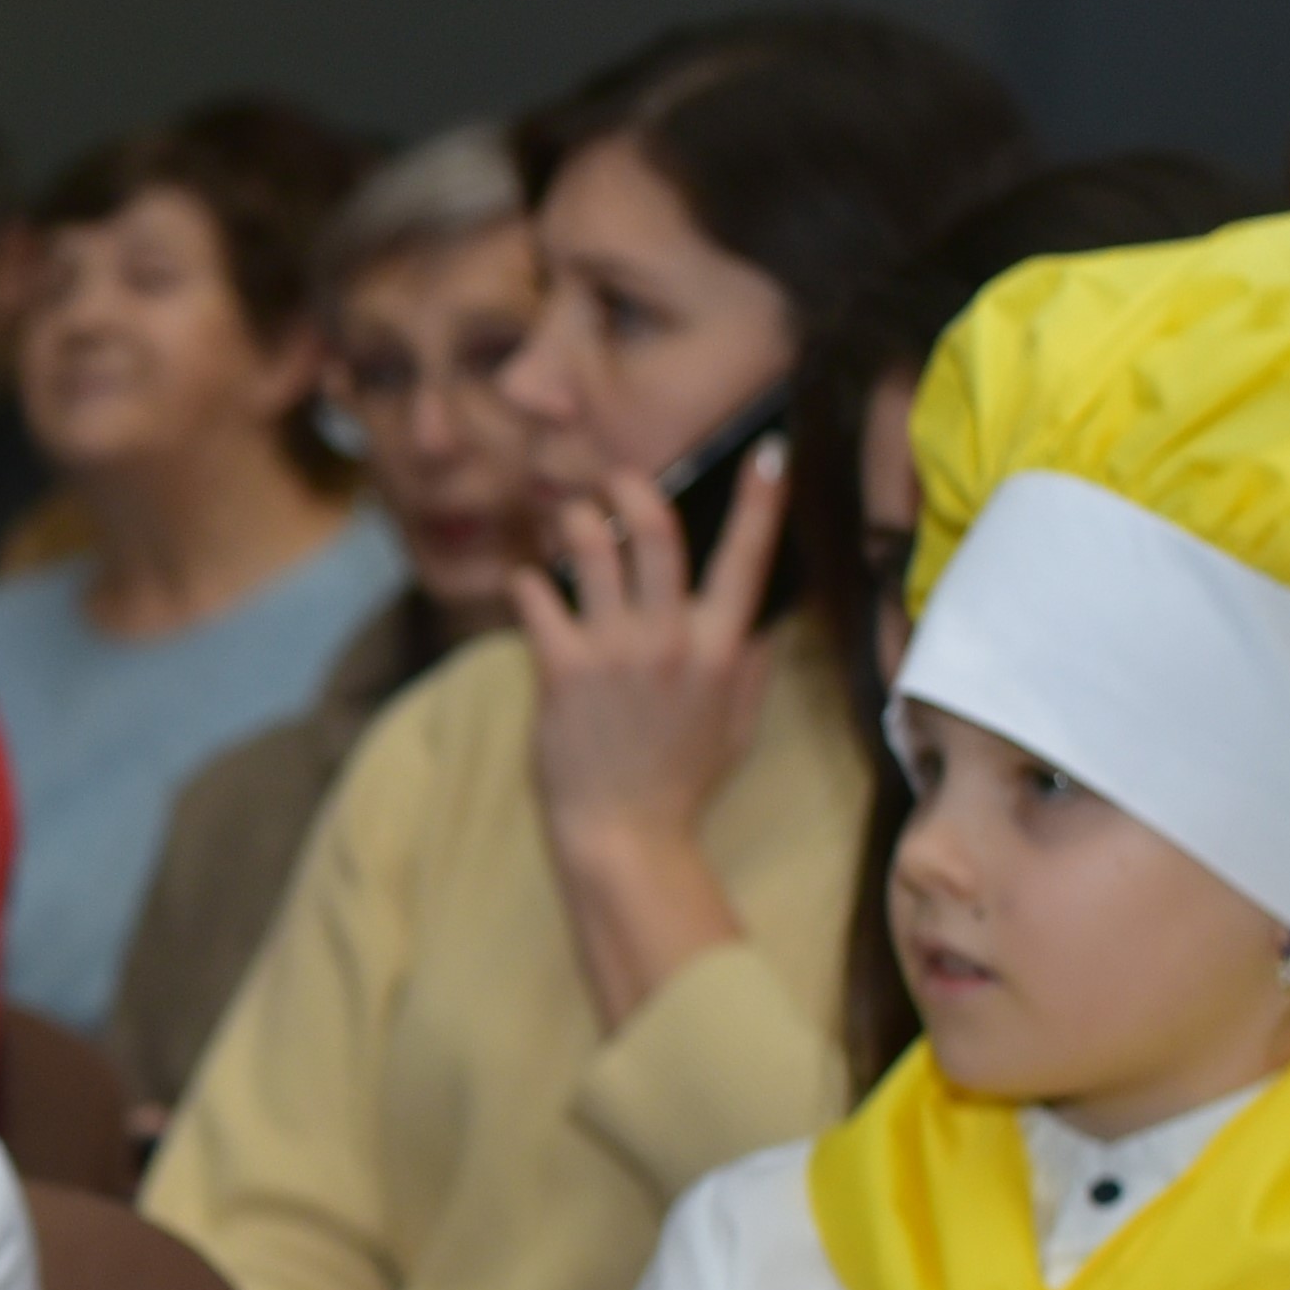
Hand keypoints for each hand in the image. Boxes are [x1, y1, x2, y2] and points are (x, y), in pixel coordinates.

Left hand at [511, 437, 786, 870]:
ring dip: (577, 520)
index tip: (766, 453)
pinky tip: (523, 580)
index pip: (747, 557)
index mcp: (720, 648)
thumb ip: (750, 664)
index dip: (761, 499)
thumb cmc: (681, 783)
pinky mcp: (562, 671)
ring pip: (593, 552)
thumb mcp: (737, 724)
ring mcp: (614, 653)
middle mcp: (670, 639)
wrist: (624, 836)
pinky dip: (527, 582)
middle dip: (634, 487)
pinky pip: (539, 602)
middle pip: (658, 532)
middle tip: (617, 475)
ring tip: (569, 516)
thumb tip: (765, 617)